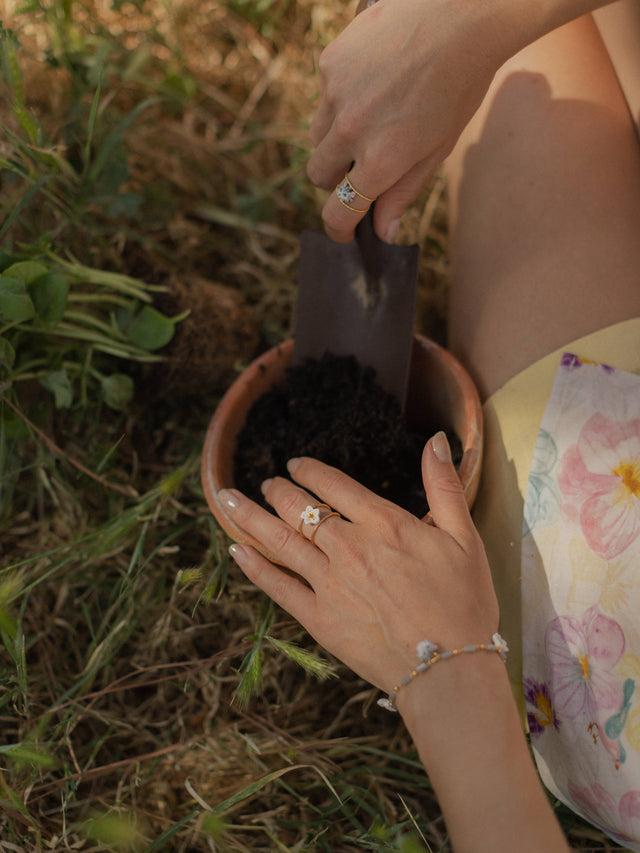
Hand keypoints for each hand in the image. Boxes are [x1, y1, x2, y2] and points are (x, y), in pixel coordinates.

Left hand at [221, 431, 498, 693]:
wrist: (448, 669)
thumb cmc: (463, 603)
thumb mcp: (465, 538)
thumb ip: (444, 486)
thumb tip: (437, 441)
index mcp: (382, 524)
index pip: (333, 485)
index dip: (309, 471)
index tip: (295, 465)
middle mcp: (348, 547)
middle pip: (299, 508)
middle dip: (278, 491)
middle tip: (266, 483)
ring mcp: (328, 583)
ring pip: (279, 540)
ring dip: (249, 516)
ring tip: (227, 499)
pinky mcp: (318, 618)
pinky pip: (277, 587)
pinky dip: (254, 566)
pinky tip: (235, 551)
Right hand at [307, 0, 511, 242]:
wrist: (459, 13)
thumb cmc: (459, 84)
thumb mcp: (438, 146)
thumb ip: (405, 189)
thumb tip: (383, 231)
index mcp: (380, 160)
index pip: (339, 211)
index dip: (338, 228)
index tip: (343, 231)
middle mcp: (350, 131)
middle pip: (318, 174)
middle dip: (334, 178)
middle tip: (358, 166)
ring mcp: (335, 95)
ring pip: (316, 134)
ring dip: (334, 138)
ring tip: (371, 116)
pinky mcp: (329, 63)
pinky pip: (325, 95)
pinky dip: (341, 97)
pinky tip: (373, 79)